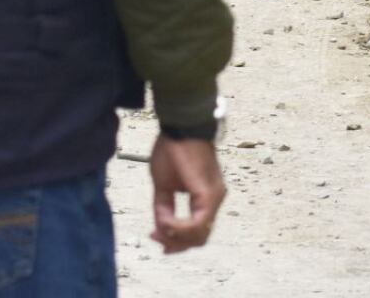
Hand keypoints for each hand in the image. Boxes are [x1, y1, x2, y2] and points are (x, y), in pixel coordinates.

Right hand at [148, 135, 224, 254]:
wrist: (181, 127)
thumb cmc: (174, 150)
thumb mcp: (163, 185)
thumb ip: (165, 208)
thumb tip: (161, 228)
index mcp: (206, 198)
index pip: (196, 231)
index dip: (175, 240)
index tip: (154, 235)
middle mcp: (215, 200)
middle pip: (199, 238)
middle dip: (176, 243)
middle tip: (156, 237)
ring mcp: (215, 197)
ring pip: (200, 234)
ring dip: (177, 237)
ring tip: (159, 229)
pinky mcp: (209, 193)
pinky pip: (198, 222)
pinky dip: (180, 227)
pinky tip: (167, 222)